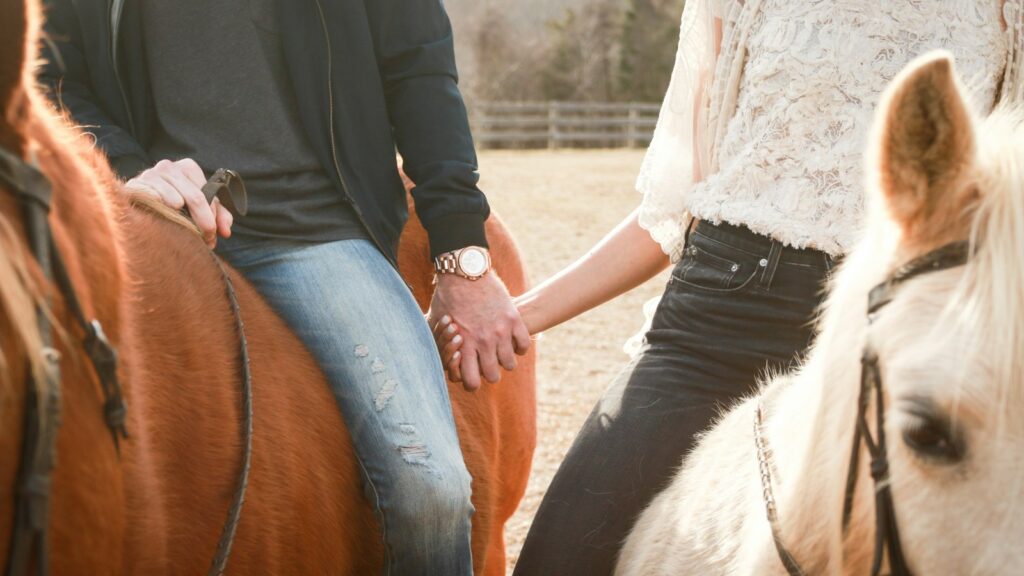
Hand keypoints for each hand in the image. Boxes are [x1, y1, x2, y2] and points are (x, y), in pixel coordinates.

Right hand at [123, 158, 232, 246]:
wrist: (143, 202)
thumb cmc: (180, 205)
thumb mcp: (203, 208)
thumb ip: (219, 216)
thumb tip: (226, 232)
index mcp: (187, 168)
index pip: (206, 193)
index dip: (211, 216)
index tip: (214, 234)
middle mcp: (168, 167)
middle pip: (193, 196)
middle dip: (203, 221)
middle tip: (207, 239)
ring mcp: (149, 174)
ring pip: (172, 198)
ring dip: (181, 218)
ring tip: (185, 230)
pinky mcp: (133, 186)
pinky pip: (148, 197)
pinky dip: (157, 206)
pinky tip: (162, 215)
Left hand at [428, 272, 529, 390]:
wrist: (465, 271)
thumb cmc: (447, 296)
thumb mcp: (436, 321)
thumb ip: (437, 341)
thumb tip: (430, 355)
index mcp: (464, 345)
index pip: (471, 381)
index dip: (472, 383)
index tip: (473, 375)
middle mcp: (483, 342)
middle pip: (493, 376)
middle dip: (491, 373)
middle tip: (489, 364)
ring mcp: (500, 331)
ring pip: (510, 364)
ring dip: (506, 360)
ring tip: (502, 352)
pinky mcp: (513, 319)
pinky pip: (524, 345)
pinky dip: (520, 346)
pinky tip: (513, 341)